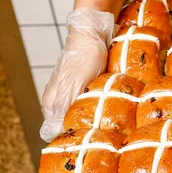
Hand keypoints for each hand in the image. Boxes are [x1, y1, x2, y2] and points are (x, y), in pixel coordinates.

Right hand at [40, 8, 115, 141]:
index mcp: (52, 103)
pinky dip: (107, 102)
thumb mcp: (71, 86)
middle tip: (106, 129)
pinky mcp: (92, 84)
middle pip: (76, 121)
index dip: (74, 134)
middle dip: (90, 125)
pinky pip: (99, 99)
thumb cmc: (82, 58)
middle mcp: (63, 99)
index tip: (89, 138)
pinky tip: (117, 104)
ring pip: (89, 111)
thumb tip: (56, 130)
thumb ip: (63, 107)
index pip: (59, 129)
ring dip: (100, 114)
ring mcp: (78, 91)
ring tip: (114, 118)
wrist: (95, 34)